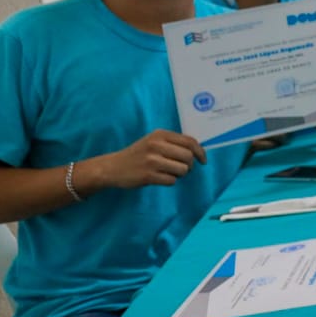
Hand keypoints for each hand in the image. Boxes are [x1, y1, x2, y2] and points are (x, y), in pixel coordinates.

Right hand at [90, 130, 206, 188]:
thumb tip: (198, 150)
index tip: (203, 160)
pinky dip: (170, 181)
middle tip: (182, 168)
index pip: (190, 142)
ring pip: (183, 170)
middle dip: (190, 165)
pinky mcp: (148, 175)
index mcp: (160, 134)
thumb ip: (173, 143)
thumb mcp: (153, 141)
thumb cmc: (138, 154)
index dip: (200, 152)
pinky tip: (160, 178)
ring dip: (180, 174)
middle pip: (188, 157)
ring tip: (170, 173)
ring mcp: (152, 160)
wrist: (112, 167)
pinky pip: (172, 181)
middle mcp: (156, 145)